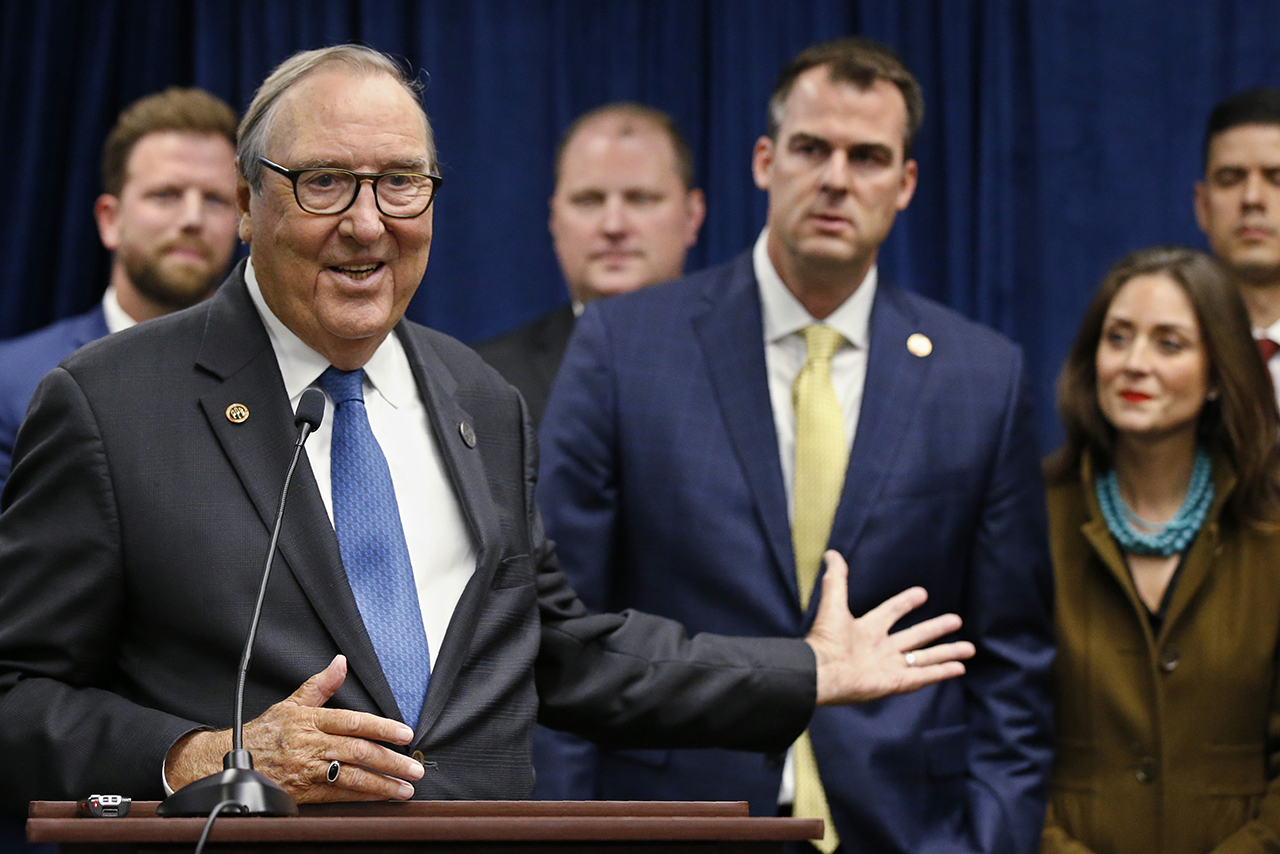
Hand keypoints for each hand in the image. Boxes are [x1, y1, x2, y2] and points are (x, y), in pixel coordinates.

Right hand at [165, 655, 423, 802]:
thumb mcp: (291, 703)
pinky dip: (361, 797)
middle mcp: (312, 745)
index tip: (406, 734)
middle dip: (390, 761)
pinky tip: (380, 797)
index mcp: (312, 721)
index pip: (354, 722)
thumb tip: (340, 662)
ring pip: (351, 777)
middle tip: (414, 767)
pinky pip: (337, 795)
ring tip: (405, 788)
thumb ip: (321, 685)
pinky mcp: (303, 791)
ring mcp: (308, 770)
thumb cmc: (265, 732)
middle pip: (358, 752)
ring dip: (382, 784)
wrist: (229, 761)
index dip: (382, 728)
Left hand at [805, 550, 974, 704]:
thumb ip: (836, 579)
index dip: (905, 603)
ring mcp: (888, 667)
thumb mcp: (833, 603)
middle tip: (956, 620)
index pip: (891, 612)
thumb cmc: (825, 640)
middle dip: (936, 629)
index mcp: (867, 629)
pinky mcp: (894, 683)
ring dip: (946, 653)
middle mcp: (880, 648)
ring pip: (924, 659)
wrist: (821, 671)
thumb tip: (831, 553)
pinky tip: (959, 668)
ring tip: (969, 649)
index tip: (922, 594)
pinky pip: (922, 677)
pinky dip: (940, 672)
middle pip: (915, 637)